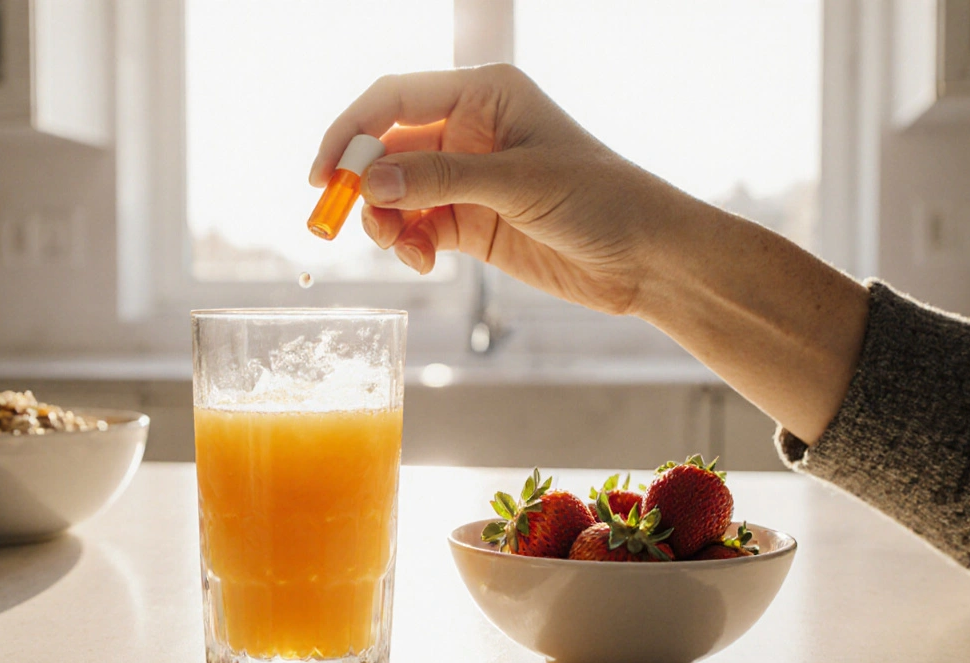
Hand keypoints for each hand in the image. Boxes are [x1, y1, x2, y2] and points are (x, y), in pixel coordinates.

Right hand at [309, 64, 702, 315]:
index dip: (350, 132)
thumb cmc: (601, 198)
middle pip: (386, 148)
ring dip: (383, 221)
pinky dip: (407, 245)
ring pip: (395, 193)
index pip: (395, 99)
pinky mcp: (470, 223)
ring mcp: (467, 179)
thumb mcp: (518, 183)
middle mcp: (469, 130)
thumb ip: (440, 179)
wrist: (646, 258)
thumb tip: (370, 184)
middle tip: (341, 221)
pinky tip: (422, 262)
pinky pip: (416, 228)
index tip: (323, 175)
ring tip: (399, 247)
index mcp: (484, 95)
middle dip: (363, 185)